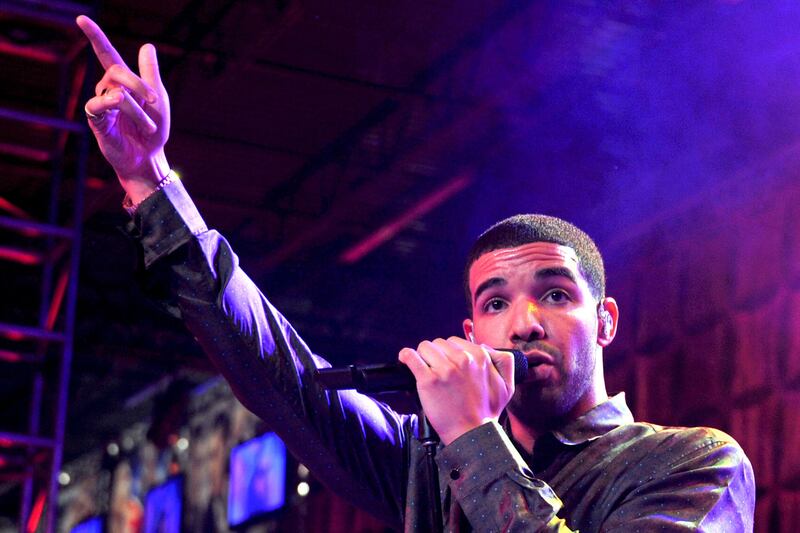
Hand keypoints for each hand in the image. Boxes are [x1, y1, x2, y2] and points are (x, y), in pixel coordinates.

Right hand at [76, 15, 170, 203]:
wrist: (149, 158)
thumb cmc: (154, 131)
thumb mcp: (159, 100)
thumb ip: (151, 74)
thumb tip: (147, 45)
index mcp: (125, 83)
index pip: (107, 54)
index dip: (95, 36)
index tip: (81, 18)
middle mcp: (109, 90)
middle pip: (116, 71)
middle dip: (139, 84)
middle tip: (156, 102)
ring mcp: (101, 105)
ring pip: (115, 92)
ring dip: (137, 110)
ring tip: (148, 127)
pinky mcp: (96, 120)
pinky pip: (97, 104)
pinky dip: (111, 104)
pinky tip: (119, 104)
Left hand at [398, 337, 514, 444]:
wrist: (472, 434)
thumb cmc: (487, 412)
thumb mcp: (507, 385)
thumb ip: (504, 361)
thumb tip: (485, 346)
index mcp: (480, 357)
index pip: (455, 341)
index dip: (450, 353)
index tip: (449, 366)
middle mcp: (463, 359)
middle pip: (439, 343)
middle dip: (437, 355)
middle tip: (439, 373)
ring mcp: (445, 369)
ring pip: (425, 347)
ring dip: (424, 357)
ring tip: (426, 371)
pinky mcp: (428, 380)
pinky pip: (411, 356)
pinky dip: (406, 356)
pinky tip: (405, 359)